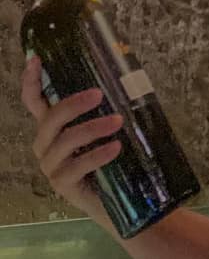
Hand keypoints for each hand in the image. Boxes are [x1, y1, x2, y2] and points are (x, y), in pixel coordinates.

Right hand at [21, 55, 122, 216]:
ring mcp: (51, 166)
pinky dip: (97, 154)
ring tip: (118, 122)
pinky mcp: (62, 185)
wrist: (120, 198)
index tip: (36, 59)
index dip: (32, 81)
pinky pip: (77, 165)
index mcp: (53, 129)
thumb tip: (126, 81)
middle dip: (73, 104)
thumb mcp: (108, 130)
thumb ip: (106, 109)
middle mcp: (46, 145)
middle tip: (99, 94)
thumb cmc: (113, 159)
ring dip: (92, 128)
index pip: (35, 102)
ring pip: (65, 141)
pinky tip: (116, 147)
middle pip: (50, 119)